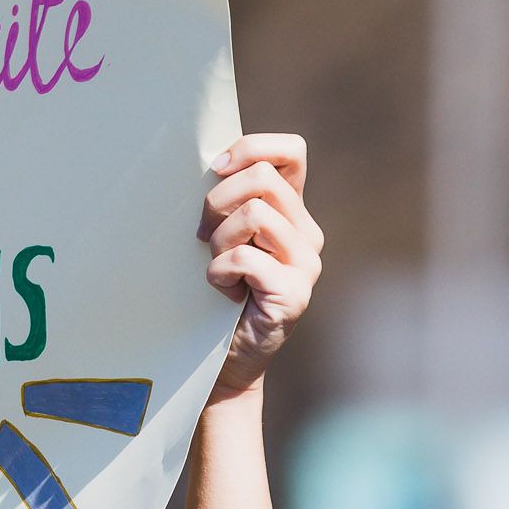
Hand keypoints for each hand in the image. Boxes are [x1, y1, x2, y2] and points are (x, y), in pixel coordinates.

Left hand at [201, 134, 321, 400]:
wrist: (223, 360)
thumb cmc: (212, 295)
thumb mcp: (218, 236)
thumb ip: (224, 201)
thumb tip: (202, 163)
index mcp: (290, 211)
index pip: (290, 152)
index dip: (251, 148)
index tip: (216, 168)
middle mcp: (306, 233)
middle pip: (263, 177)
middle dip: (219, 199)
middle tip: (203, 234)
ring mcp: (306, 264)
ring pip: (256, 213)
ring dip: (220, 239)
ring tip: (215, 267)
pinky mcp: (294, 294)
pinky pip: (247, 258)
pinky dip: (220, 270)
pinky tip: (219, 288)